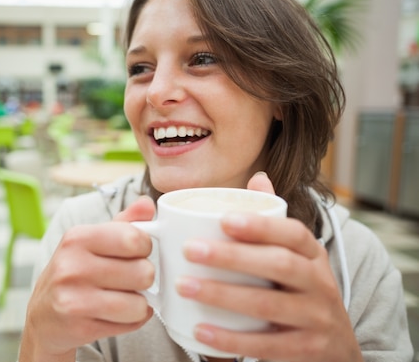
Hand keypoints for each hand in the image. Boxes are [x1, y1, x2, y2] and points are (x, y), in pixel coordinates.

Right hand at [19, 196, 155, 361]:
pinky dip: (132, 320)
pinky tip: (117, 313)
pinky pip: (131, 323)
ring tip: (124, 297)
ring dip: (139, 303)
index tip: (136, 252)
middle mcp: (72, 266)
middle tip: (130, 279)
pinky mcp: (80, 326)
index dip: (145, 247)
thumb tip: (147, 203)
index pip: (134, 238)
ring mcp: (74, 298)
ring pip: (139, 302)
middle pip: (143, 272)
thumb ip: (123, 223)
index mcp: (77, 238)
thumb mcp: (92, 241)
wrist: (43, 315)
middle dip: (144, 278)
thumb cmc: (74, 272)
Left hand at [176, 173, 362, 361]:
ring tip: (184, 286)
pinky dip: (231, 339)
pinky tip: (200, 330)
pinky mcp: (307, 351)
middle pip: (279, 265)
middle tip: (190, 249)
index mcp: (314, 255)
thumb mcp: (298, 257)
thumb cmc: (302, 292)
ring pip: (269, 305)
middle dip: (232, 256)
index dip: (261, 226)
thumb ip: (275, 221)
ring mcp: (317, 319)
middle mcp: (321, 284)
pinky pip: (267, 346)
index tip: (223, 220)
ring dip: (222, 295)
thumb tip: (257, 178)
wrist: (338, 350)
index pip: (294, 234)